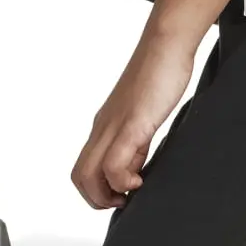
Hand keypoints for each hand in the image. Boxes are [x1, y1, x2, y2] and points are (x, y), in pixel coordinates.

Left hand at [71, 30, 195, 208]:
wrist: (166, 44)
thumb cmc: (160, 73)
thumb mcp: (144, 116)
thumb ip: (136, 141)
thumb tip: (136, 169)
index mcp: (106, 124)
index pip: (85, 167)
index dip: (98, 189)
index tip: (121, 193)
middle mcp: (104, 126)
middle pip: (80, 176)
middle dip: (98, 200)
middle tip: (124, 200)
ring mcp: (115, 125)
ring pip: (88, 174)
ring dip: (106, 195)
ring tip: (131, 191)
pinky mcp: (132, 124)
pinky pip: (113, 163)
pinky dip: (122, 181)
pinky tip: (140, 178)